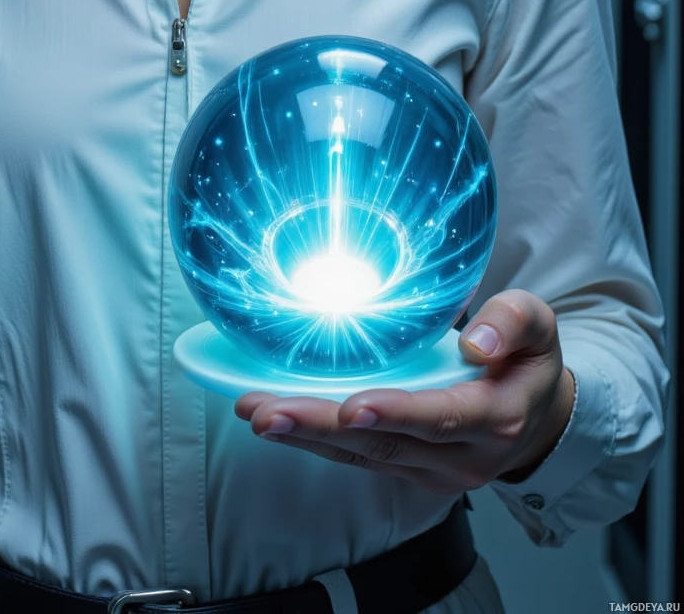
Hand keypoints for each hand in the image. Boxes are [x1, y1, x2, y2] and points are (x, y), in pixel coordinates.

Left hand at [234, 289, 576, 494]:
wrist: (537, 416)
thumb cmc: (527, 360)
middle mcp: (462, 457)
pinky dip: (314, 439)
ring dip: (305, 436)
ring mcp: (432, 471)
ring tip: (255, 412)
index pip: (441, 419)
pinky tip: (274, 417)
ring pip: (361, 456)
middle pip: (385, 444)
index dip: (396, 413)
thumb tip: (477, 341)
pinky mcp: (408, 470)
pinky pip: (357, 458)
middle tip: (269, 413)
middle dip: (322, 429)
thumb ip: (514, 322)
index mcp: (496, 418)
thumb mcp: (537, 325)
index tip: (352, 406)